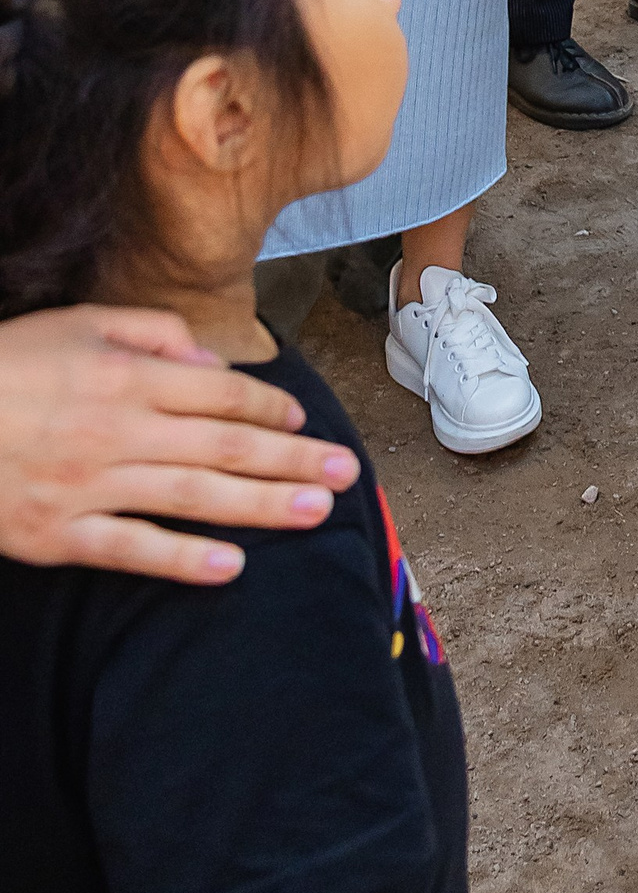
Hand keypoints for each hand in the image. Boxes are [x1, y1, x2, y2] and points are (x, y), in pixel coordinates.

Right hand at [0, 306, 356, 581]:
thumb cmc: (6, 366)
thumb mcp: (78, 324)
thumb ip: (152, 335)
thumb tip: (211, 363)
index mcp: (127, 379)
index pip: (222, 396)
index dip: (272, 411)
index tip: (307, 423)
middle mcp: (118, 431)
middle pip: (224, 449)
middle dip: (293, 461)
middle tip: (347, 475)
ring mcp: (88, 486)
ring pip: (193, 498)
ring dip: (262, 507)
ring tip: (317, 514)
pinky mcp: (55, 534)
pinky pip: (130, 550)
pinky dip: (182, 561)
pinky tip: (230, 568)